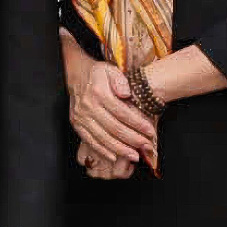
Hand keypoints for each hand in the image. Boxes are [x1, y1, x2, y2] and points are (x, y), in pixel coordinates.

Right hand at [65, 44, 159, 176]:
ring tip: (134, 156)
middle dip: (132, 139)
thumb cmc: (97, 73)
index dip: (138, 124)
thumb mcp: (110, 69)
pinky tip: (114, 157)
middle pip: (114, 128)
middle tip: (146, 146)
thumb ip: (120, 80)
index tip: (151, 132)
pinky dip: (102, 151)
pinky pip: (90, 140)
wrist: (75, 73)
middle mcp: (89, 106)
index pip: (122, 112)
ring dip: (119, 149)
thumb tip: (126, 94)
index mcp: (99, 92)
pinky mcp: (76, 124)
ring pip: (103, 137)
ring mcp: (81, 117)